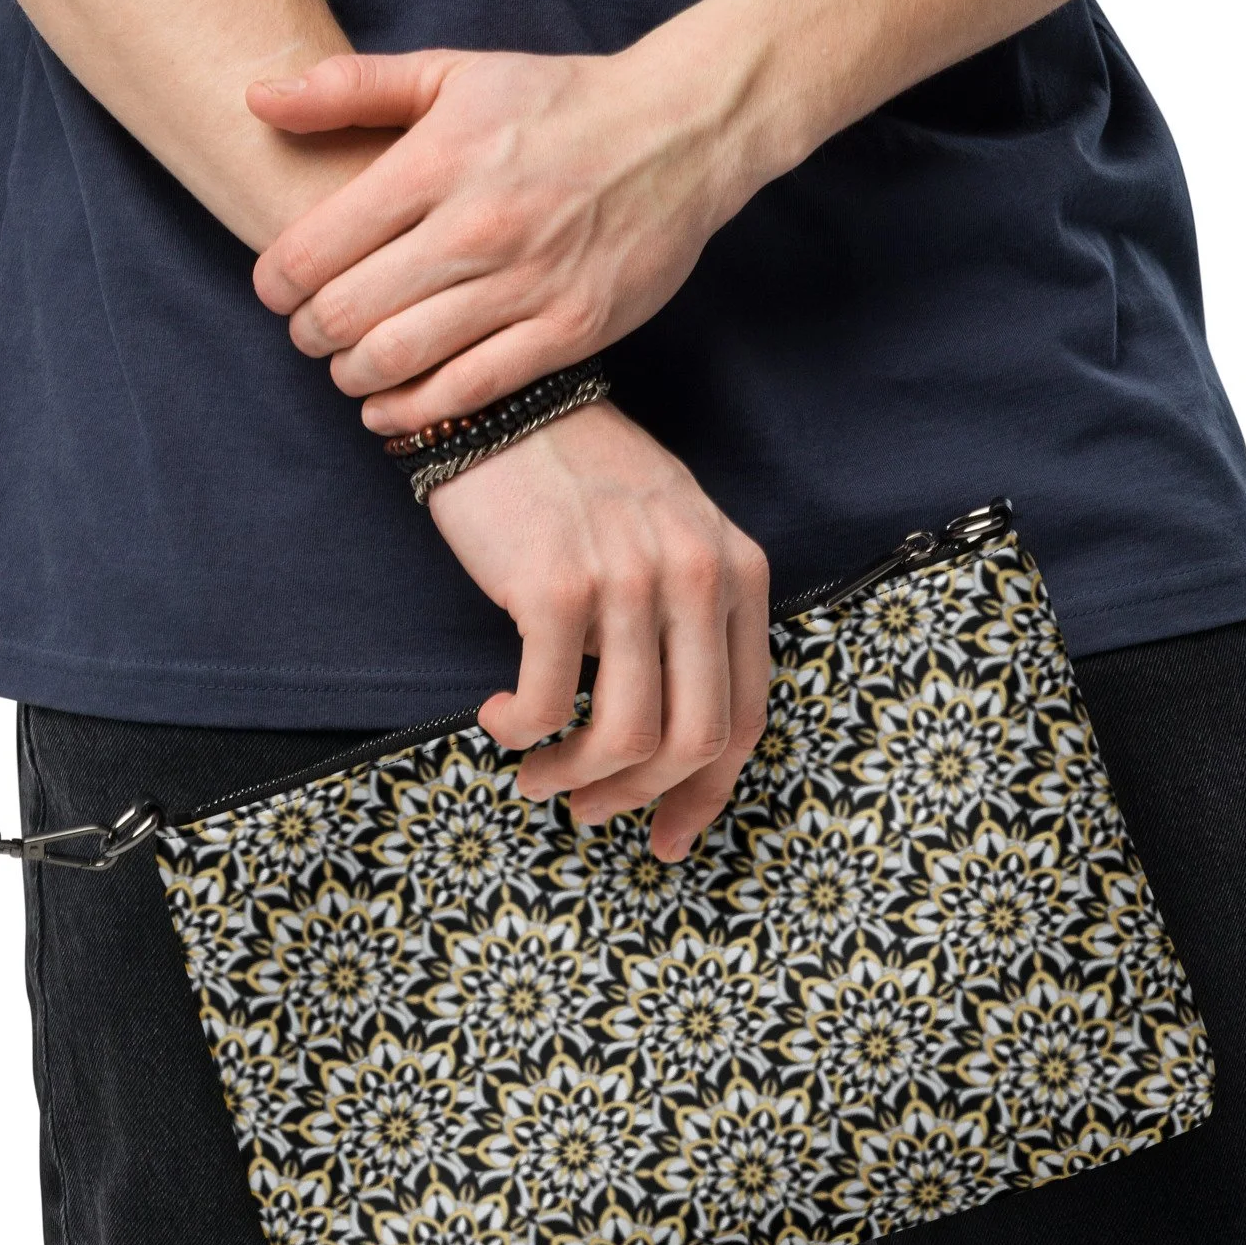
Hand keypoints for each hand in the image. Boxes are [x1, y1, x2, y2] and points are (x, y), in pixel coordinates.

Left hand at [246, 38, 763, 432]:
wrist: (682, 131)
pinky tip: (389, 410)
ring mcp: (528, 283)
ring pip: (400, 359)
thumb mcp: (454, 72)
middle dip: (309, 335)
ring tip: (347, 369)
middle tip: (309, 335)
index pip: (316, 247)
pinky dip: (414, 413)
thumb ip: (351, 88)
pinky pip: (469, 392)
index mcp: (439, 159)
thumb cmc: (556, 103)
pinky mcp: (570, 331)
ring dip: (353, 378)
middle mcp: (479, 225)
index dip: (276, 283)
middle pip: (348, 313)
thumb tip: (257, 98)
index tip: (277, 290)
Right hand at [431, 401, 769, 860]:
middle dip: (638, 798)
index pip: (746, 716)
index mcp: (736, 570)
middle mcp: (696, 575)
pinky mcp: (557, 586)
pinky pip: (548, 704)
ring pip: (627, 736)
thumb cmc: (577, 485)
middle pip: (694, 740)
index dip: (707, 795)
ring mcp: (630, 580)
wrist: (504, 406)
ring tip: (536, 776)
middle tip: (588, 811)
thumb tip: (665, 744)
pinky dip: (519, 732)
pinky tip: (498, 718)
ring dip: (573, 777)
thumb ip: (687, 623)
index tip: (668, 838)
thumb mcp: (667, 540)